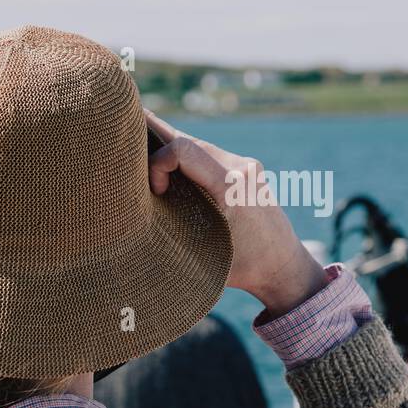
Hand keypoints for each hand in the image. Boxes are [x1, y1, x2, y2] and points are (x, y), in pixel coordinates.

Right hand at [146, 111, 326, 317]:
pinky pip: (206, 153)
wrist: (285, 266)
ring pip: (195, 143)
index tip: (156, 193)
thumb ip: (169, 231)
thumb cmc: (243, 268)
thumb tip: (129, 224)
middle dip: (153, 144)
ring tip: (140, 158)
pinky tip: (165, 165)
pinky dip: (183, 158)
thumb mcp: (202, 254)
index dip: (157, 163)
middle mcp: (242, 168)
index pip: (181, 149)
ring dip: (168, 151)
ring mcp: (246, 165)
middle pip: (186, 138)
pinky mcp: (246, 168)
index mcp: (231, 186)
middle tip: (121, 143)